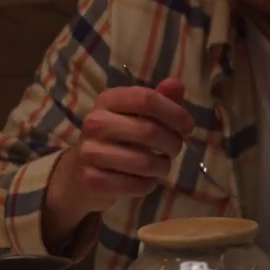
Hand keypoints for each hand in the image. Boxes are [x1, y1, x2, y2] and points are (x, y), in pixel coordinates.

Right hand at [48, 77, 195, 223]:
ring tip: (160, 166)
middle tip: (174, 150)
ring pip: (145, 162)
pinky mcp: (91, 180)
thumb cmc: (118, 140)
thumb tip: (176, 84)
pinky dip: (148, 185)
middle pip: (149, 131)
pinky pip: (136, 185)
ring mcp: (89, 152)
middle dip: (173, 143)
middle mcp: (95, 123)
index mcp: (108, 100)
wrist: (81, 175)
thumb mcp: (137, 117)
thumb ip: (159, 100)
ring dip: (162, 167)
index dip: (175, 113)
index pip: (146, 99)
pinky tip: (144, 181)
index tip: (188, 126)